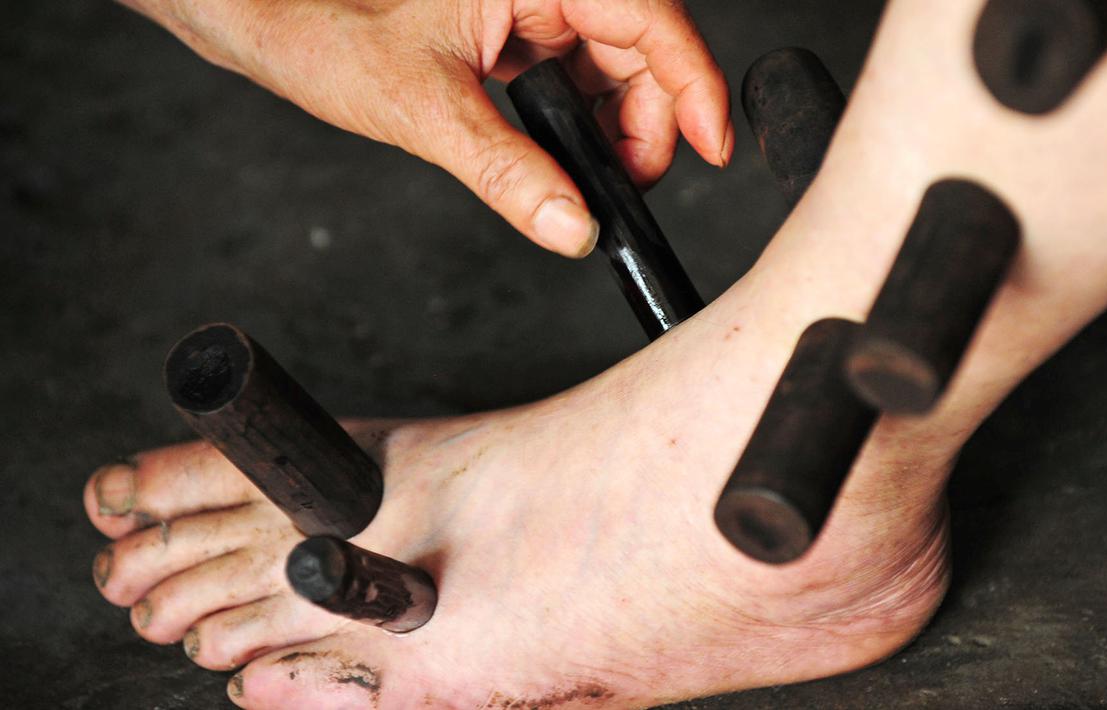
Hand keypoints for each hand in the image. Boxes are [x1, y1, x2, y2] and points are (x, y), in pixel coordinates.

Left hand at [120, 0, 731, 256]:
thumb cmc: (323, 26)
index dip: (693, 81)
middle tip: (629, 186)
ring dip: (616, 127)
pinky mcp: (513, 28)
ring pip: (613, 63)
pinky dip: (581, 122)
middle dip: (650, 120)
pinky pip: (575, 73)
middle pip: (642, 44)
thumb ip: (505, 170)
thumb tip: (574, 225)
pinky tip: (562, 158)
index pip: (649, 14)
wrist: (265, 18)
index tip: (713, 143)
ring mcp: (530, 3)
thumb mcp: (422, 106)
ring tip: (594, 180)